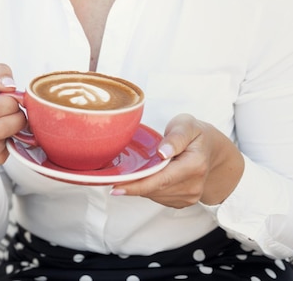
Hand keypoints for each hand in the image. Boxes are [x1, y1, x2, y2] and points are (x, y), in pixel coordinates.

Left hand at [111, 113, 243, 206]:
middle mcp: (193, 185)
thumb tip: (162, 152)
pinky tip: (148, 175)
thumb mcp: (187, 124)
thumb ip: (175, 137)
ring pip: (155, 195)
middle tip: (113, 176)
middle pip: (155, 189)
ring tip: (135, 169)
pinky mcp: (184, 202)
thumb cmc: (196, 134)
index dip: (137, 185)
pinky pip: (159, 197)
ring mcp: (190, 196)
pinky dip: (149, 188)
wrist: (212, 150)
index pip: (161, 179)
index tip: (116, 187)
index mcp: (195, 165)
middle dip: (133, 184)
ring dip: (141, 185)